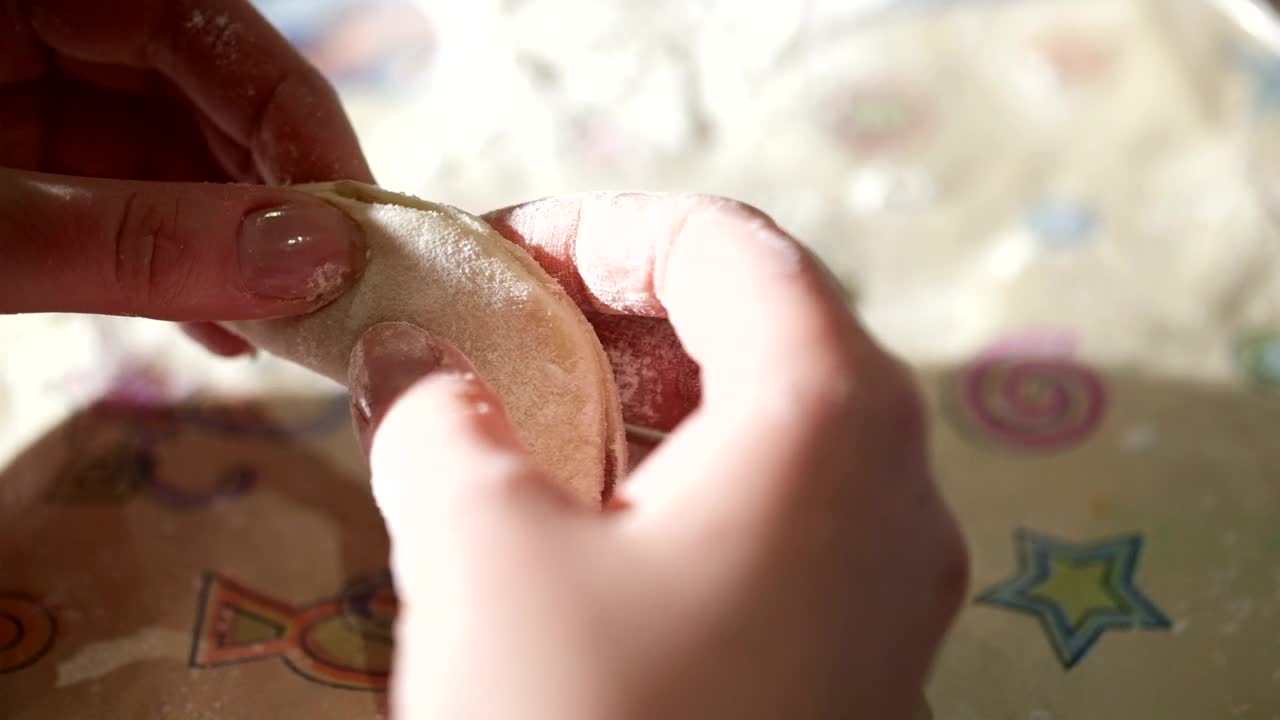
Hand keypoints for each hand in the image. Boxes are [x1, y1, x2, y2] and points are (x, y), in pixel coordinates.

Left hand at [0, 0, 371, 348]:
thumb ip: (139, 241)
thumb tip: (320, 260)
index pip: (205, 27)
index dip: (297, 123)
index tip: (359, 230)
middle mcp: (45, 33)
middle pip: (208, 98)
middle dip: (279, 201)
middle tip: (342, 292)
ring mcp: (36, 101)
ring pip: (181, 160)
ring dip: (242, 253)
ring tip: (296, 331)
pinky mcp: (33, 169)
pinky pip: (129, 206)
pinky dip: (179, 269)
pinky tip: (227, 331)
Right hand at [350, 194, 967, 718]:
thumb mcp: (479, 554)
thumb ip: (439, 423)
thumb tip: (412, 367)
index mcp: (830, 416)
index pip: (729, 247)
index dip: (606, 226)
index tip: (500, 252)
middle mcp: (897, 484)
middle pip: (765, 328)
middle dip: (624, 311)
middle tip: (505, 331)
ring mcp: (896, 579)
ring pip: (777, 428)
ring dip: (654, 402)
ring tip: (534, 421)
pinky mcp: (865, 656)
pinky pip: (785, 519)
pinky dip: (689, 486)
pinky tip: (595, 525)